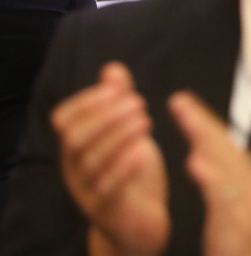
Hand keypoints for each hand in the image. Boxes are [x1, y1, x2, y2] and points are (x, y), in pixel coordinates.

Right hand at [53, 63, 168, 255]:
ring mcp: (87, 190)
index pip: (65, 118)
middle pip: (75, 137)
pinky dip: (123, 167)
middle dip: (105, 115)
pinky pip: (107, 189)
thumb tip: (112, 68)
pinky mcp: (108, 210)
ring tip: (146, 120)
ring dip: (118, 136)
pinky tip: (143, 151)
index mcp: (76, 147)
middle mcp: (75, 168)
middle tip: (139, 102)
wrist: (141, 222)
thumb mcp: (127, 132)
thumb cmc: (132, 172)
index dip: (88, 100)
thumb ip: (119, 102)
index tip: (119, 89)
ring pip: (91, 161)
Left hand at [169, 93, 250, 255]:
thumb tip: (201, 158)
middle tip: (179, 100)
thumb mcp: (229, 215)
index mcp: (248, 185)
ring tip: (186, 118)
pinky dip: (211, 177)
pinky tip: (195, 163)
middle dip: (202, 123)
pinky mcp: (241, 225)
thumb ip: (220, 186)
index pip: (225, 147)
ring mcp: (250, 206)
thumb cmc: (237, 252)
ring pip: (227, 164)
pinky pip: (225, 197)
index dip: (203, 123)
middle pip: (226, 148)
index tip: (182, 102)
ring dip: (206, 139)